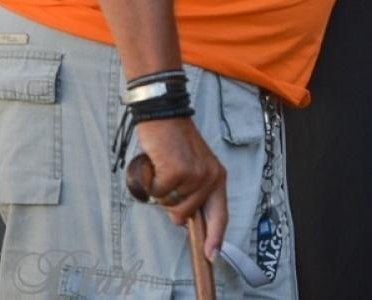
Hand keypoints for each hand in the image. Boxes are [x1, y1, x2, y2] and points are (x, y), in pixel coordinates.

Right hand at [131, 117, 227, 257]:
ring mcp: (196, 175)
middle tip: (168, 176)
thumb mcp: (190, 168)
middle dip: (170, 203)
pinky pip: (158, 193)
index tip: (211, 255)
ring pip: (170, 205)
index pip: (219, 213)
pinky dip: (151, 182)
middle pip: (185, 214)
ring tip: (164, 168)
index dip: (215, 236)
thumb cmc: (173, 143)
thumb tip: (182, 219)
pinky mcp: (179, 171)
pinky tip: (157, 163)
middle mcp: (211, 178)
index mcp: (216, 177)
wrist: (164, 116)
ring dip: (160, 191)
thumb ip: (190, 194)